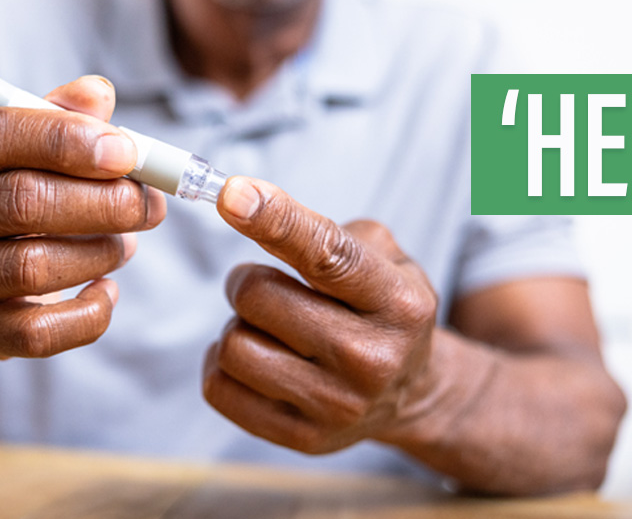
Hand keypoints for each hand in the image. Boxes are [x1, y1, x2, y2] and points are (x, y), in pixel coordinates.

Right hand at [0, 76, 165, 358]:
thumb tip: (99, 94)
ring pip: (32, 267)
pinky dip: (87, 315)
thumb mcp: (17, 147)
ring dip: (100, 252)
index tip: (127, 152)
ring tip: (128, 242)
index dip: (65, 140)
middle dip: (102, 202)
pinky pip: (35, 333)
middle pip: (20, 202)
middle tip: (149, 204)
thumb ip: (56, 116)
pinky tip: (107, 290)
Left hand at [204, 177, 439, 453]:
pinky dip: (222, 364)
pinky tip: (255, 357)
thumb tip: (246, 204)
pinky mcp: (304, 438)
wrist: (412, 393)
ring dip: (239, 325)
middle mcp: (372, 357)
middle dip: (248, 281)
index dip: (275, 219)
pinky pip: (219, 389)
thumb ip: (325, 231)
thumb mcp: (384, 258)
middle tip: (268, 286)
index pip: (328, 254)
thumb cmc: (383, 310)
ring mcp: (338, 405)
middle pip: (258, 298)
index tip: (231, 193)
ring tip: (269, 328)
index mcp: (398, 301)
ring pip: (233, 344)